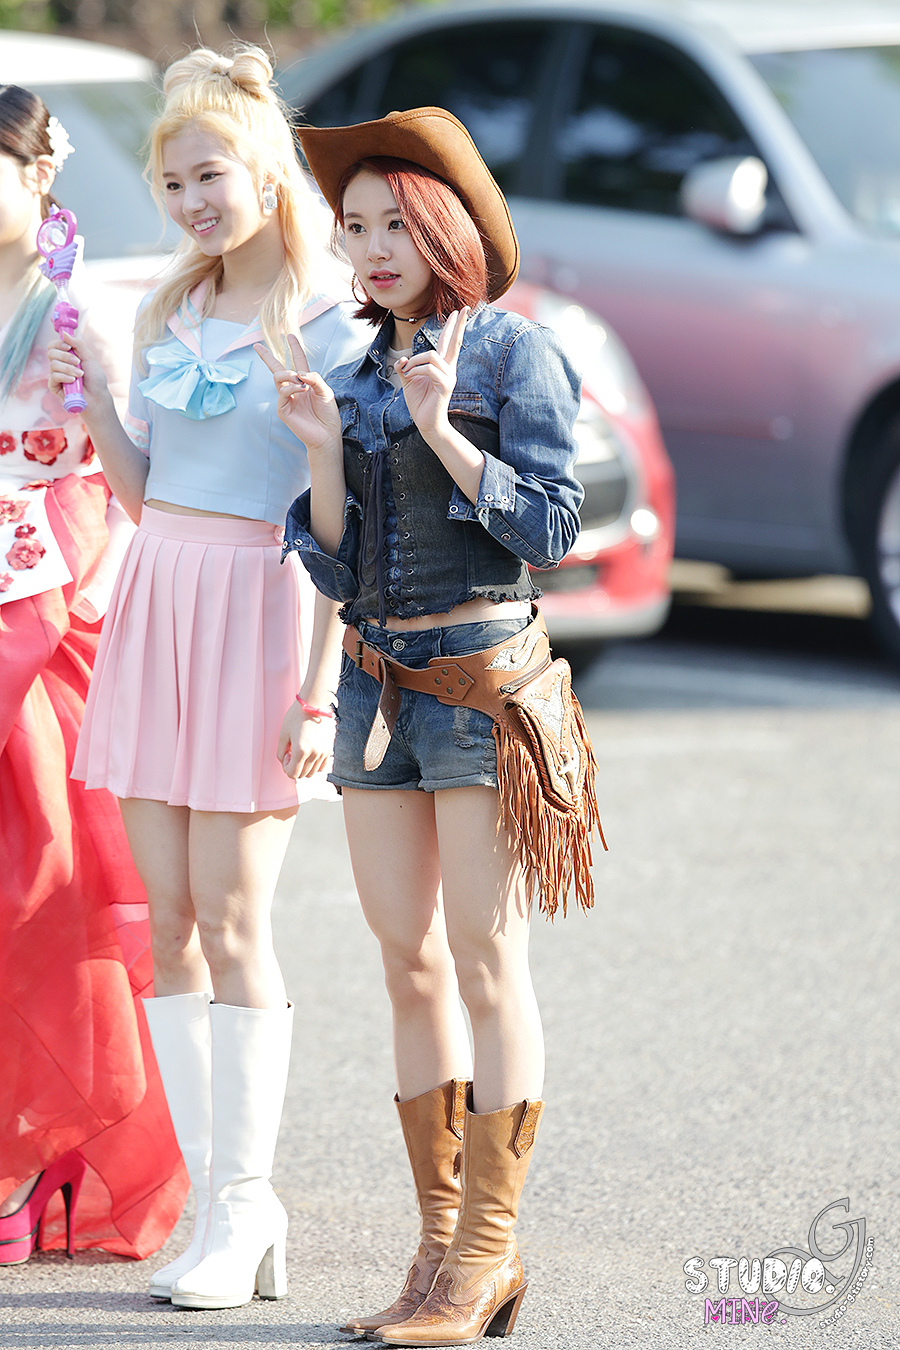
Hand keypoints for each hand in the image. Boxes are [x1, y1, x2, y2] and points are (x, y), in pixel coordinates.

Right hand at [47, 331, 108, 411]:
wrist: (98, 397)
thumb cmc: (95, 379)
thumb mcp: (89, 358)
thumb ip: (77, 345)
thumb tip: (64, 334)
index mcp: (66, 357)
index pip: (53, 346)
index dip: (58, 344)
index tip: (68, 347)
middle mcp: (59, 365)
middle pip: (51, 353)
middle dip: (65, 356)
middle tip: (78, 362)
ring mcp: (56, 376)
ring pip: (53, 364)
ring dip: (68, 368)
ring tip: (80, 375)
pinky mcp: (54, 387)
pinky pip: (53, 377)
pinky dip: (64, 377)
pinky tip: (72, 380)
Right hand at [254, 335, 341, 452]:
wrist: (327, 434)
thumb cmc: (328, 414)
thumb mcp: (326, 391)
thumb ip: (315, 378)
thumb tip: (299, 372)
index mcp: (305, 382)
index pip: (297, 361)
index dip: (294, 348)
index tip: (289, 335)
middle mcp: (294, 389)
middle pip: (276, 368)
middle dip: (266, 357)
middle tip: (257, 346)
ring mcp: (286, 399)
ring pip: (278, 377)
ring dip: (288, 374)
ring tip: (300, 381)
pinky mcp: (283, 409)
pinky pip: (283, 392)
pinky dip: (292, 388)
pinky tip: (302, 390)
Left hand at [277, 699, 334, 778]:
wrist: (316, 702)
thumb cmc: (297, 715)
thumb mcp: (283, 733)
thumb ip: (281, 751)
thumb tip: (285, 761)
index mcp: (301, 750)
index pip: (292, 774)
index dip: (286, 767)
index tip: (286, 754)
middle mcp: (314, 754)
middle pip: (303, 774)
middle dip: (294, 766)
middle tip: (292, 752)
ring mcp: (324, 752)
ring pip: (313, 772)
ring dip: (305, 766)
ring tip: (302, 750)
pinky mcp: (330, 749)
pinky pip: (323, 766)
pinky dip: (315, 765)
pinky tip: (311, 753)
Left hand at [395, 307, 468, 436]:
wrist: (426, 423)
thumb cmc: (420, 403)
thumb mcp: (408, 380)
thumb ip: (404, 367)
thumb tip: (402, 359)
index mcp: (441, 366)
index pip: (448, 343)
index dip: (453, 327)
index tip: (459, 312)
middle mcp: (448, 369)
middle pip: (454, 342)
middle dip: (458, 325)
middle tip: (465, 309)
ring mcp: (449, 377)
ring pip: (431, 355)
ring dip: (414, 361)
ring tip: (407, 372)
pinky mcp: (445, 385)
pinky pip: (429, 369)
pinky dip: (415, 370)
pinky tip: (409, 377)